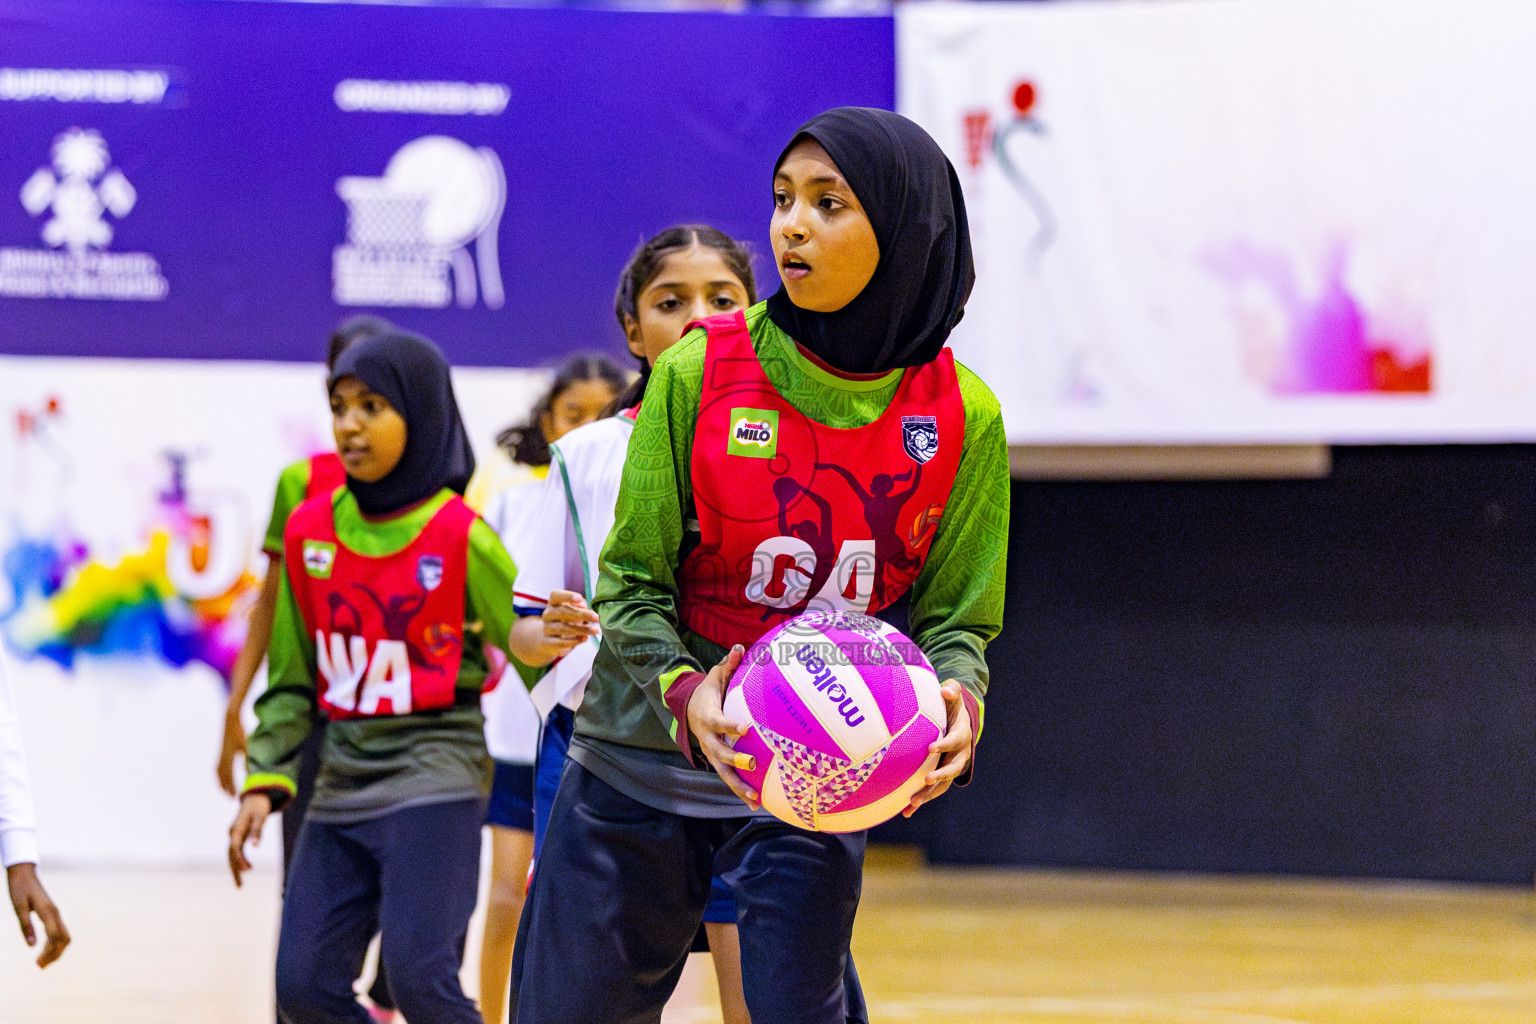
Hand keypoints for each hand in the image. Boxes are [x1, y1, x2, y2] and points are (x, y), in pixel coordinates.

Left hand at [7, 863, 68, 967]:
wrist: (24, 873)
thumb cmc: (19, 889)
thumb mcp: (19, 908)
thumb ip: (25, 926)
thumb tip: (31, 946)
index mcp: (49, 912)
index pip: (55, 937)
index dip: (48, 953)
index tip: (37, 964)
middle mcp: (56, 914)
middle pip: (64, 939)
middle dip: (55, 955)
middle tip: (40, 966)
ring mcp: (56, 913)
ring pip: (64, 936)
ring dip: (56, 951)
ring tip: (42, 962)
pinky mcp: (53, 914)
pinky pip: (59, 931)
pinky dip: (54, 944)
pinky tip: (44, 949)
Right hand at [216, 704, 246, 796]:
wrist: (230, 720)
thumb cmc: (239, 731)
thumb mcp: (246, 745)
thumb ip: (247, 758)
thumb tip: (249, 772)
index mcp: (228, 757)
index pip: (229, 776)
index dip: (232, 787)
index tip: (235, 796)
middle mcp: (222, 757)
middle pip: (222, 777)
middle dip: (226, 788)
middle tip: (231, 798)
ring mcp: (220, 754)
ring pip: (219, 772)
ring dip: (222, 782)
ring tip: (226, 791)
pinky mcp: (221, 752)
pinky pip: (218, 767)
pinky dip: (220, 775)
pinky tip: (224, 778)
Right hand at [227, 792, 271, 887]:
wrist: (255, 797)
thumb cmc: (259, 807)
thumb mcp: (261, 817)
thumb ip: (258, 831)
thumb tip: (255, 846)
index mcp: (236, 829)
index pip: (235, 848)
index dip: (240, 860)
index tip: (247, 870)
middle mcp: (232, 833)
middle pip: (230, 855)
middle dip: (234, 870)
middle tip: (240, 886)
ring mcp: (234, 835)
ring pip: (231, 855)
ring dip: (235, 868)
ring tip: (240, 884)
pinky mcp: (238, 836)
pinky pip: (236, 851)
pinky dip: (239, 861)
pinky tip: (246, 868)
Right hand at [540, 590, 598, 654]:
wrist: (550, 641)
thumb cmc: (567, 621)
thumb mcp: (574, 611)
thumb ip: (580, 606)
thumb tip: (583, 606)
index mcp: (553, 603)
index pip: (555, 595)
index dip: (567, 596)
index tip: (580, 598)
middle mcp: (548, 614)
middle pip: (562, 611)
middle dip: (581, 614)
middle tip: (597, 617)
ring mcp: (546, 629)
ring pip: (563, 628)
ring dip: (582, 629)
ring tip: (595, 630)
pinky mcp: (547, 643)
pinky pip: (561, 642)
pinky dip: (575, 640)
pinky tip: (585, 638)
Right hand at [685, 645, 759, 810]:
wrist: (689, 711)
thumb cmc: (708, 692)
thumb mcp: (715, 676)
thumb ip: (729, 664)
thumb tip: (740, 646)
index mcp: (708, 717)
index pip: (719, 723)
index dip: (731, 726)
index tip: (746, 728)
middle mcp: (708, 739)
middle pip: (720, 753)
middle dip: (735, 760)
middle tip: (752, 764)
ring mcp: (712, 753)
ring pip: (723, 773)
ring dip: (738, 786)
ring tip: (754, 798)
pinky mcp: (717, 763)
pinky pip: (728, 779)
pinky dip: (740, 791)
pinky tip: (756, 803)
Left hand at [901, 681, 972, 817]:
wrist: (958, 725)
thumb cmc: (952, 708)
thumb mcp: (954, 698)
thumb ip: (952, 691)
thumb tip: (946, 688)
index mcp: (962, 736)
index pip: (954, 741)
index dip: (944, 745)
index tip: (931, 747)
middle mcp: (959, 755)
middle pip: (952, 768)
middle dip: (940, 775)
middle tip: (926, 779)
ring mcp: (950, 768)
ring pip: (942, 785)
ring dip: (929, 794)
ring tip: (913, 802)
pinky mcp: (940, 777)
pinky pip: (932, 791)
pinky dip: (920, 802)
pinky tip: (905, 813)